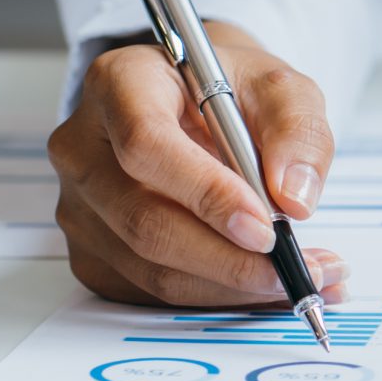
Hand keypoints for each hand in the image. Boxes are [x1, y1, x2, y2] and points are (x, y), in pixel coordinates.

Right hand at [49, 21, 349, 306]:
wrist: (190, 102)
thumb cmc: (228, 90)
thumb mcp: (276, 85)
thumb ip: (295, 130)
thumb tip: (295, 199)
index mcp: (119, 84)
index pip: (146, 144)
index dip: (207, 193)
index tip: (267, 226)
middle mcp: (83, 147)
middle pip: (144, 220)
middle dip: (231, 259)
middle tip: (298, 270)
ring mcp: (79, 205)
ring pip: (151, 267)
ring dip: (233, 286)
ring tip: (302, 277)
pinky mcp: (91, 250)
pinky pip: (151, 291)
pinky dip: (216, 296)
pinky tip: (264, 285)